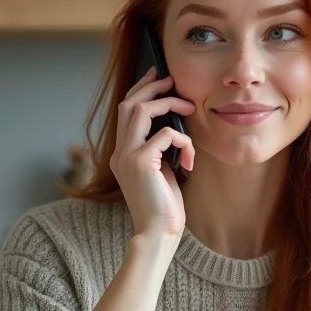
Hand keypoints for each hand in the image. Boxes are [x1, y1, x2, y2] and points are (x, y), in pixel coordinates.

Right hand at [110, 66, 196, 238]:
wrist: (158, 234)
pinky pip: (166, 135)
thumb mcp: (162, 171)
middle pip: (129, 104)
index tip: (157, 77)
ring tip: (189, 108)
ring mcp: (127, 156)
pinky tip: (190, 160)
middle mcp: (120, 152)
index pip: (125, 112)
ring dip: (168, 104)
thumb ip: (160, 149)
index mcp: (122, 154)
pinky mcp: (141, 162)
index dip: (140, 90)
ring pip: (142, 110)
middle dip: (152, 87)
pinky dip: (184, 141)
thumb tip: (173, 126)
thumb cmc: (164, 207)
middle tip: (172, 81)